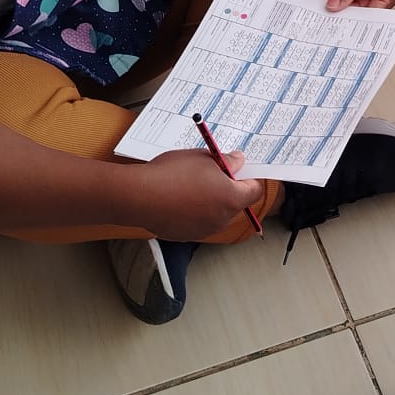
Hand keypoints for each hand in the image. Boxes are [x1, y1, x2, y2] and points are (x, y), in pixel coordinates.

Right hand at [132, 149, 265, 240]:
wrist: (139, 196)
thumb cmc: (173, 173)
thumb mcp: (204, 157)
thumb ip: (227, 161)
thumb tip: (238, 161)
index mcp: (231, 199)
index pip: (255, 191)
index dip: (250, 178)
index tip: (241, 169)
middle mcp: (222, 219)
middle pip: (235, 203)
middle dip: (228, 189)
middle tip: (212, 173)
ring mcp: (204, 230)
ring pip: (216, 213)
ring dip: (210, 201)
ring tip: (190, 185)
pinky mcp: (186, 236)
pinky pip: (198, 222)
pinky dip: (193, 212)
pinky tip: (178, 199)